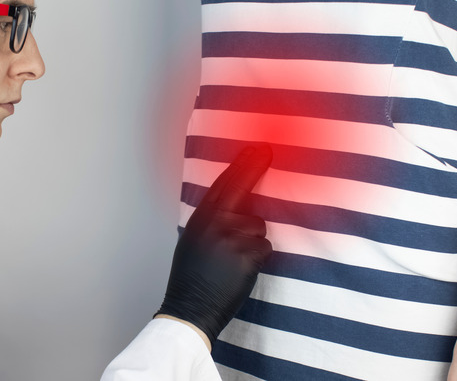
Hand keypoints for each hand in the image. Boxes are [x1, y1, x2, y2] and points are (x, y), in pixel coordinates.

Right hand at [155, 145, 272, 348]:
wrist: (190, 308)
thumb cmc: (192, 278)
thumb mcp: (194, 240)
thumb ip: (212, 221)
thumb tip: (235, 206)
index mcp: (200, 218)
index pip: (222, 183)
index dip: (239, 164)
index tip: (253, 149)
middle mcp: (214, 222)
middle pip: (240, 186)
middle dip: (254, 166)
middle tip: (267, 150)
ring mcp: (231, 236)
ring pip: (258, 226)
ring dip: (254, 241)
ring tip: (234, 261)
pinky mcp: (247, 253)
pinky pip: (264, 247)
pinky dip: (258, 259)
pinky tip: (241, 271)